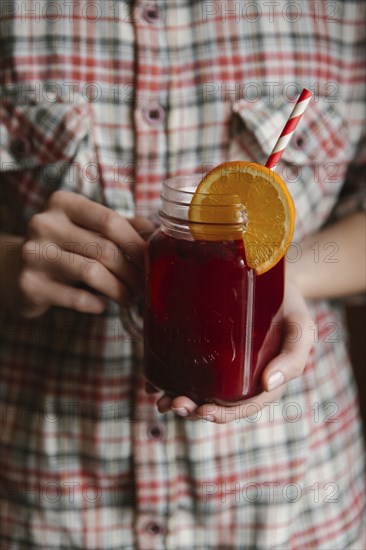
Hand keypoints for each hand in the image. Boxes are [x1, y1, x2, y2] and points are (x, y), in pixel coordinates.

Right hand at [4, 191, 154, 317]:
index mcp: (62, 203)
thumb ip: (120, 226)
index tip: (152, 259)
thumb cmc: (62, 246)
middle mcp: (44, 224)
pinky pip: (76, 298)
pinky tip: (103, 305)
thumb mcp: (87, 228)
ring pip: (92, 273)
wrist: (14, 269)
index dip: (136, 242)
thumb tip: (154, 232)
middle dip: (132, 271)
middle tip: (146, 285)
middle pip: (104, 248)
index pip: (110, 220)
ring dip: (119, 290)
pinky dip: (97, 303)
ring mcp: (34, 254)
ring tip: (131, 298)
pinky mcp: (30, 285)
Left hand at [154, 277, 313, 423]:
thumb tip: (267, 386)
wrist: (272, 274)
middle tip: (173, 404)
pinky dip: (170, 377)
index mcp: (263, 379)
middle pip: (215, 401)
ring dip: (179, 399)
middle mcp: (240, 376)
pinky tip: (153, 379)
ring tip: (161, 399)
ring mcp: (222, 362)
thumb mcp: (301, 329)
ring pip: (198, 389)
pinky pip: (187, 365)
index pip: (243, 407)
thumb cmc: (289, 305)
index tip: (203, 412)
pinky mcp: (207, 345)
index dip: (223, 414)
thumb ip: (293, 357)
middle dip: (193, 409)